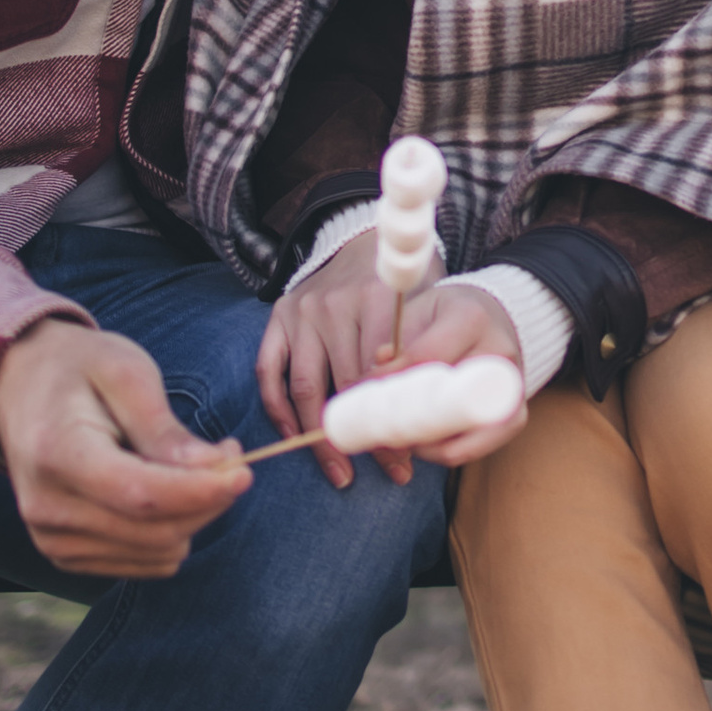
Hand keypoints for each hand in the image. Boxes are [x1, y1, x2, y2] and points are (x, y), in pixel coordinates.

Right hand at [0, 318, 250, 577]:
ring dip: (193, 516)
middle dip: (208, 499)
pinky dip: (171, 533)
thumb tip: (212, 469)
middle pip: (156, 532)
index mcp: (57, 454)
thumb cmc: (78, 370)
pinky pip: (145, 562)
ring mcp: (52, 539)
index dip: (201, 492)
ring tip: (189, 466)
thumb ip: (164, 427)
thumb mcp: (125, 373)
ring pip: (158, 553)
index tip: (244, 472)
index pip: (141, 496)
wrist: (18, 388)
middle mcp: (47, 508)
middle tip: (225, 454)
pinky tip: (163, 491)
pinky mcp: (66, 555)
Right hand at [256, 243, 526, 486]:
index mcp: (377, 299)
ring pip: (307, 388)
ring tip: (342, 472)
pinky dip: (280, 411)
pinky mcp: (279, 319)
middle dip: (368, 436)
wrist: (355, 238)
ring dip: (324, 437)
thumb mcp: (428, 302)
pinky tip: (298, 438)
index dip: (395, 420)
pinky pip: (270, 373)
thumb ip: (430, 347)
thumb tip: (441, 411)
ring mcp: (303, 313)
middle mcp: (335, 305)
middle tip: (387, 470)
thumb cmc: (400, 284)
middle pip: (349, 386)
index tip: (408, 455)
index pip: (385, 373)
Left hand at [382, 278, 528, 472]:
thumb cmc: (446, 316)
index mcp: (471, 318)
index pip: (423, 358)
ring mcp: (513, 389)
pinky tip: (420, 442)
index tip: (359, 393)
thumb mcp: (417, 313)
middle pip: (446, 404)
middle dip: (404, 423)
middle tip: (374, 427)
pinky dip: (442, 451)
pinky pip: (475, 449)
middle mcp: (499, 354)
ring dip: (423, 446)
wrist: (494, 319)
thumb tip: (372, 377)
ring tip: (395, 437)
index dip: (387, 381)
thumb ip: (394, 342)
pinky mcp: (515, 416)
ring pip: (463, 438)